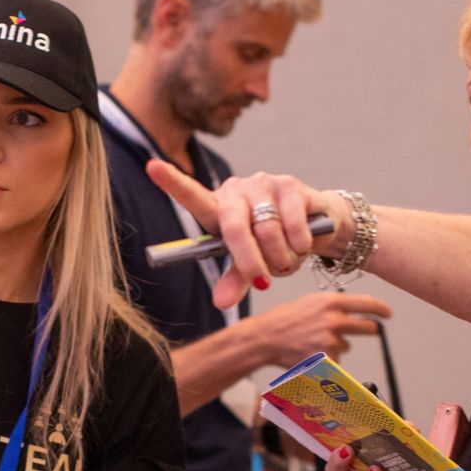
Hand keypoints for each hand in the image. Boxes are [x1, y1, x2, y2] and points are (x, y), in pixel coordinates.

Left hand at [145, 163, 347, 309]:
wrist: (317, 227)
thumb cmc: (274, 245)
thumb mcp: (250, 265)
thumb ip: (235, 280)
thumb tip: (221, 303)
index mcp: (218, 209)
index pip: (193, 196)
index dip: (173, 182)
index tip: (152, 167)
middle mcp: (236, 190)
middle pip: (234, 227)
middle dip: (249, 261)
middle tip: (264, 281)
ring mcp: (263, 184)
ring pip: (267, 229)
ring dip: (280, 257)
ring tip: (285, 261)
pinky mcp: (290, 185)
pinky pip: (292, 223)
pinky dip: (299, 244)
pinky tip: (302, 245)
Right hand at [253, 292, 392, 367]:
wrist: (264, 338)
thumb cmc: (282, 320)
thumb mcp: (309, 303)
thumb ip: (332, 306)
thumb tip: (353, 312)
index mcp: (331, 301)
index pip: (367, 304)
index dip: (381, 309)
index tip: (387, 313)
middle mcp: (334, 319)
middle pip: (367, 327)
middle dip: (370, 330)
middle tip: (370, 330)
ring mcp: (331, 340)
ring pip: (346, 346)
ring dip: (336, 346)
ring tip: (312, 343)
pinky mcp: (326, 359)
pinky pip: (335, 361)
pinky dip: (326, 360)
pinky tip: (309, 353)